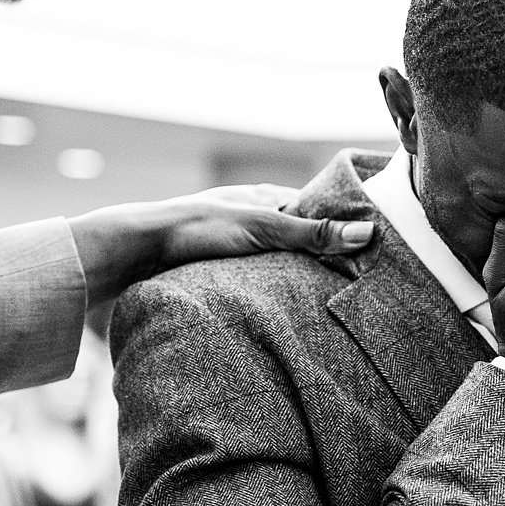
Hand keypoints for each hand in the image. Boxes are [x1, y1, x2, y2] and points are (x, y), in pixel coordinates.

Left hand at [67, 184, 374, 303]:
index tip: (372, 250)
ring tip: (323, 302)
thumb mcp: (262, 229)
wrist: (132, 251)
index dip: (342, 226)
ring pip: (275, 258)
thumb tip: (368, 234)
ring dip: (294, 276)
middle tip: (354, 283)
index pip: (317, 207)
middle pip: (297, 235)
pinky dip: (271, 289)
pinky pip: (254, 278)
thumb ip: (313, 234)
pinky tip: (280, 308)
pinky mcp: (215, 267)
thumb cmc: (195, 231)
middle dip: (321, 255)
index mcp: (264, 197)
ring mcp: (232, 242)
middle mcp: (250, 216)